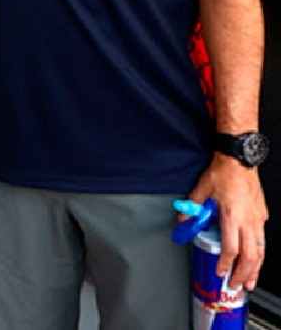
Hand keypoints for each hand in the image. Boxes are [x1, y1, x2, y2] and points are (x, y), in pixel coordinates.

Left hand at [187, 154, 268, 289]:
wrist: (239, 159)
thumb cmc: (222, 173)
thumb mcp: (201, 189)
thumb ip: (191, 207)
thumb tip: (182, 221)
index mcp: (232, 216)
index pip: (231, 248)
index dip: (225, 263)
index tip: (220, 272)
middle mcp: (248, 221)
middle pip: (250, 256)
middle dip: (244, 274)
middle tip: (237, 286)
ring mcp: (258, 220)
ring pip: (261, 251)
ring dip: (255, 269)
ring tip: (250, 282)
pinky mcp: (262, 216)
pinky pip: (262, 241)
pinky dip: (260, 255)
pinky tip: (256, 261)